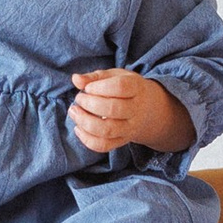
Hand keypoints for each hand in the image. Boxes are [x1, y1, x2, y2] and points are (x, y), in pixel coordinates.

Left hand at [70, 67, 190, 155]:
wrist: (148, 110)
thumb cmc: (127, 89)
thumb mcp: (115, 76)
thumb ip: (95, 77)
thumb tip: (76, 79)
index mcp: (136, 88)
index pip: (120, 87)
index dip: (99, 87)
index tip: (88, 87)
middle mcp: (136, 110)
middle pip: (113, 109)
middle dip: (89, 103)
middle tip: (79, 98)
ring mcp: (130, 128)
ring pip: (107, 130)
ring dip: (85, 122)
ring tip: (74, 112)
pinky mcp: (122, 141)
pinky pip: (103, 145)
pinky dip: (87, 139)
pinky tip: (78, 128)